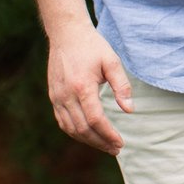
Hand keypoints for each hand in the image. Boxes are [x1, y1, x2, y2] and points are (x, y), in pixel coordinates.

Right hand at [45, 24, 132, 154]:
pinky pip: (62, 122)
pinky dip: (75, 132)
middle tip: (117, 149)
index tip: (121, 143)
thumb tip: (130, 110)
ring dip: (88, 141)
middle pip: (82, 129)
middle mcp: (66, 95)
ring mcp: (57, 97)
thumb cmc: (93, 47)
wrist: (66, 34)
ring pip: (71, 129)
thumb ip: (122, 86)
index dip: (108, 135)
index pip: (95, 120)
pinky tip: (89, 135)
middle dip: (101, 142)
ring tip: (106, 146)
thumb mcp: (112, 61)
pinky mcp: (53, 97)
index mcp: (82, 86)